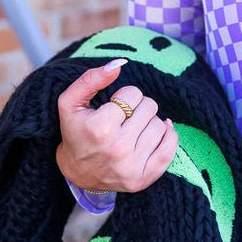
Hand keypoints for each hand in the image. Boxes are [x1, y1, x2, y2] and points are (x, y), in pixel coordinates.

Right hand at [55, 58, 177, 194]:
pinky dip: (167, 136)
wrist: (77, 173)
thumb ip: (91, 79)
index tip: (114, 106)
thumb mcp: (70, 103)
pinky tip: (152, 134)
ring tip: (133, 129)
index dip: (124, 96)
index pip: (133, 94)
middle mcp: (118, 149)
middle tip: (124, 117)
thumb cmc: (75, 132)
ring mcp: (133, 166)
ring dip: (148, 122)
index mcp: (100, 128)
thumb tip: (120, 63)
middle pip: (150, 107)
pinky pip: (171, 148)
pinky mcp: (145, 178)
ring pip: (161, 125)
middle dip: (138, 107)